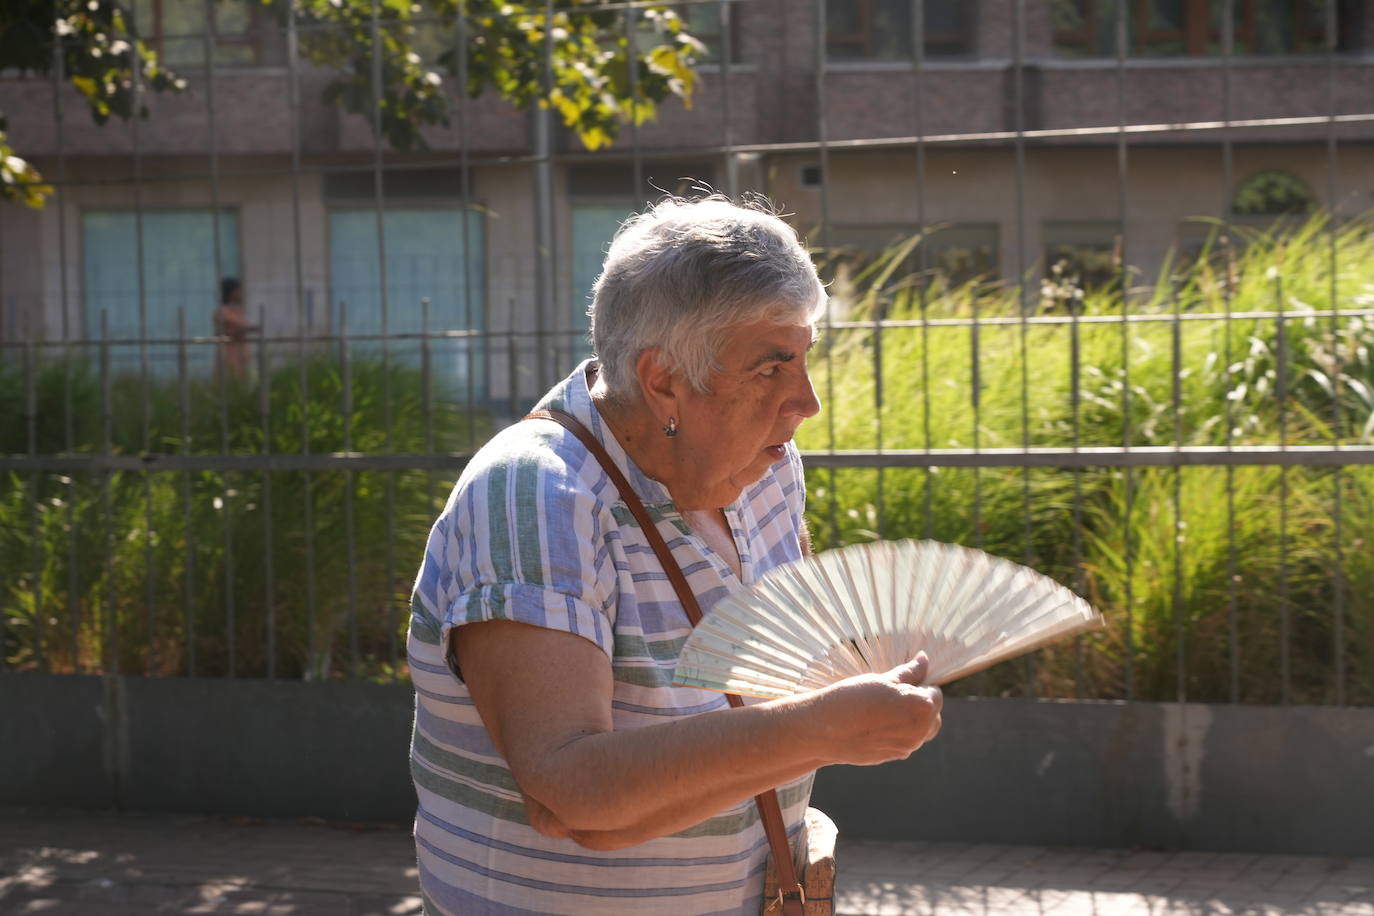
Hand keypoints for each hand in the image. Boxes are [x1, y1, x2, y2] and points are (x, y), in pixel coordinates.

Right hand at [811, 652, 942, 766]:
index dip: (920, 684)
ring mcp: (907, 747)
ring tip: (882, 710)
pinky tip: (873, 724)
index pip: (935, 693)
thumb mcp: (882, 679)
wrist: (824, 729)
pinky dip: (895, 732)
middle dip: (920, 705)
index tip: (901, 682)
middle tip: (893, 695)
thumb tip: (924, 659)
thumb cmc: (853, 698)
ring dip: (909, 720)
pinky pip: (904, 742)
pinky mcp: (893, 757)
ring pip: (919, 731)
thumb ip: (909, 672)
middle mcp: (920, 731)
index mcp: (922, 707)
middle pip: (933, 715)